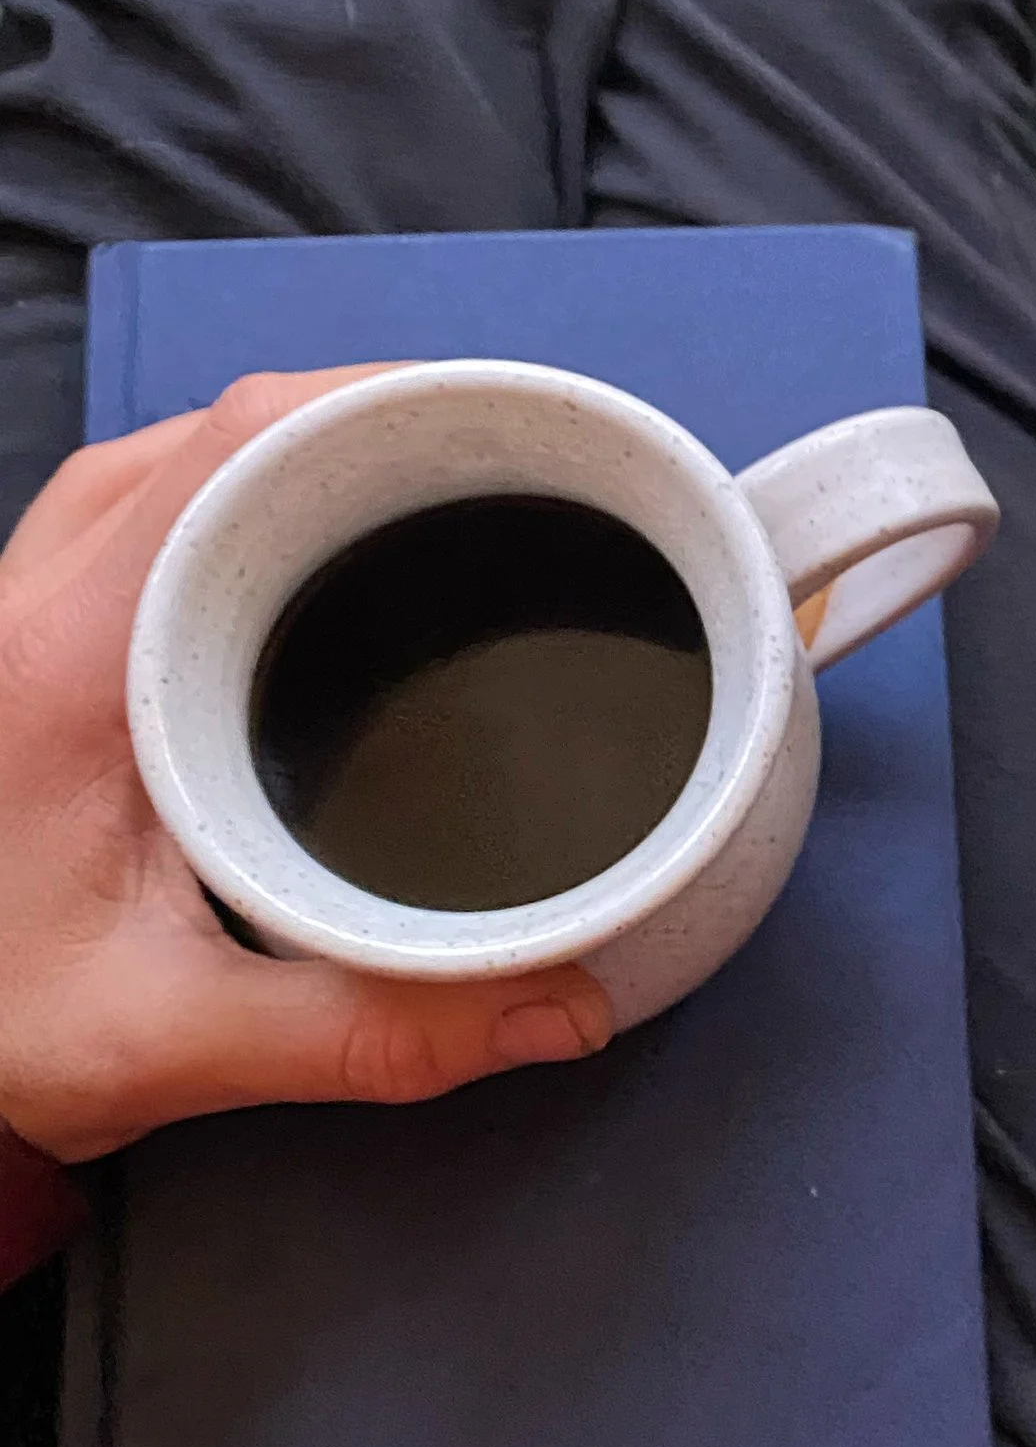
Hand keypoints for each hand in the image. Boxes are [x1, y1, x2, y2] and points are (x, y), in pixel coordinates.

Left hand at [0, 372, 612, 1161]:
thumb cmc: (1, 1036)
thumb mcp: (181, 1042)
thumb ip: (378, 1033)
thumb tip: (568, 1011)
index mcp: (69, 663)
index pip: (230, 451)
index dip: (378, 404)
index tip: (504, 428)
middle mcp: (32, 605)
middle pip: (219, 429)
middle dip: (376, 421)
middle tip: (511, 462)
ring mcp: (24, 609)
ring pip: (181, 457)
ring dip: (311, 450)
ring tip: (442, 488)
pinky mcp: (38, 637)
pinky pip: (152, 506)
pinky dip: (253, 494)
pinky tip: (332, 545)